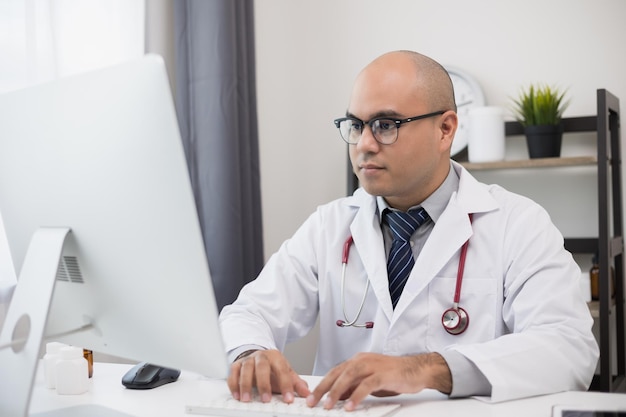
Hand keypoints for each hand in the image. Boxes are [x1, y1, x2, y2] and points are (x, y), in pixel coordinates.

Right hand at [227, 349, 309, 403]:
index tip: (288, 398)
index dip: (286, 384)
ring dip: (245, 385)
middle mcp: (261, 356)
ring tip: (247, 400)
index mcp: (276, 357)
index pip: (282, 370)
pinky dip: (234, 385)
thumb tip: (307, 393)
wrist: (258, 357)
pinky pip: (232, 373)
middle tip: (266, 399)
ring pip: (245, 369)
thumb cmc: (272, 368)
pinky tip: (237, 395)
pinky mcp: (236, 365)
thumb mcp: (286, 373)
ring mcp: (248, 360)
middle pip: (261, 367)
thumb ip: (296, 383)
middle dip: (263, 384)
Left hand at [306, 352, 450, 410]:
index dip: (321, 384)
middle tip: (314, 401)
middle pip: (338, 373)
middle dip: (323, 388)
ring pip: (349, 376)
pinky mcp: (384, 374)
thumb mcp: (369, 381)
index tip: (311, 397)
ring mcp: (373, 365)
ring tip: (329, 405)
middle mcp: (362, 360)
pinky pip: (367, 385)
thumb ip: (354, 386)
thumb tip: (337, 397)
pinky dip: (357, 395)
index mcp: (357, 360)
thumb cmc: (393, 374)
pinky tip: (350, 405)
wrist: (416, 369)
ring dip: (337, 391)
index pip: (334, 372)